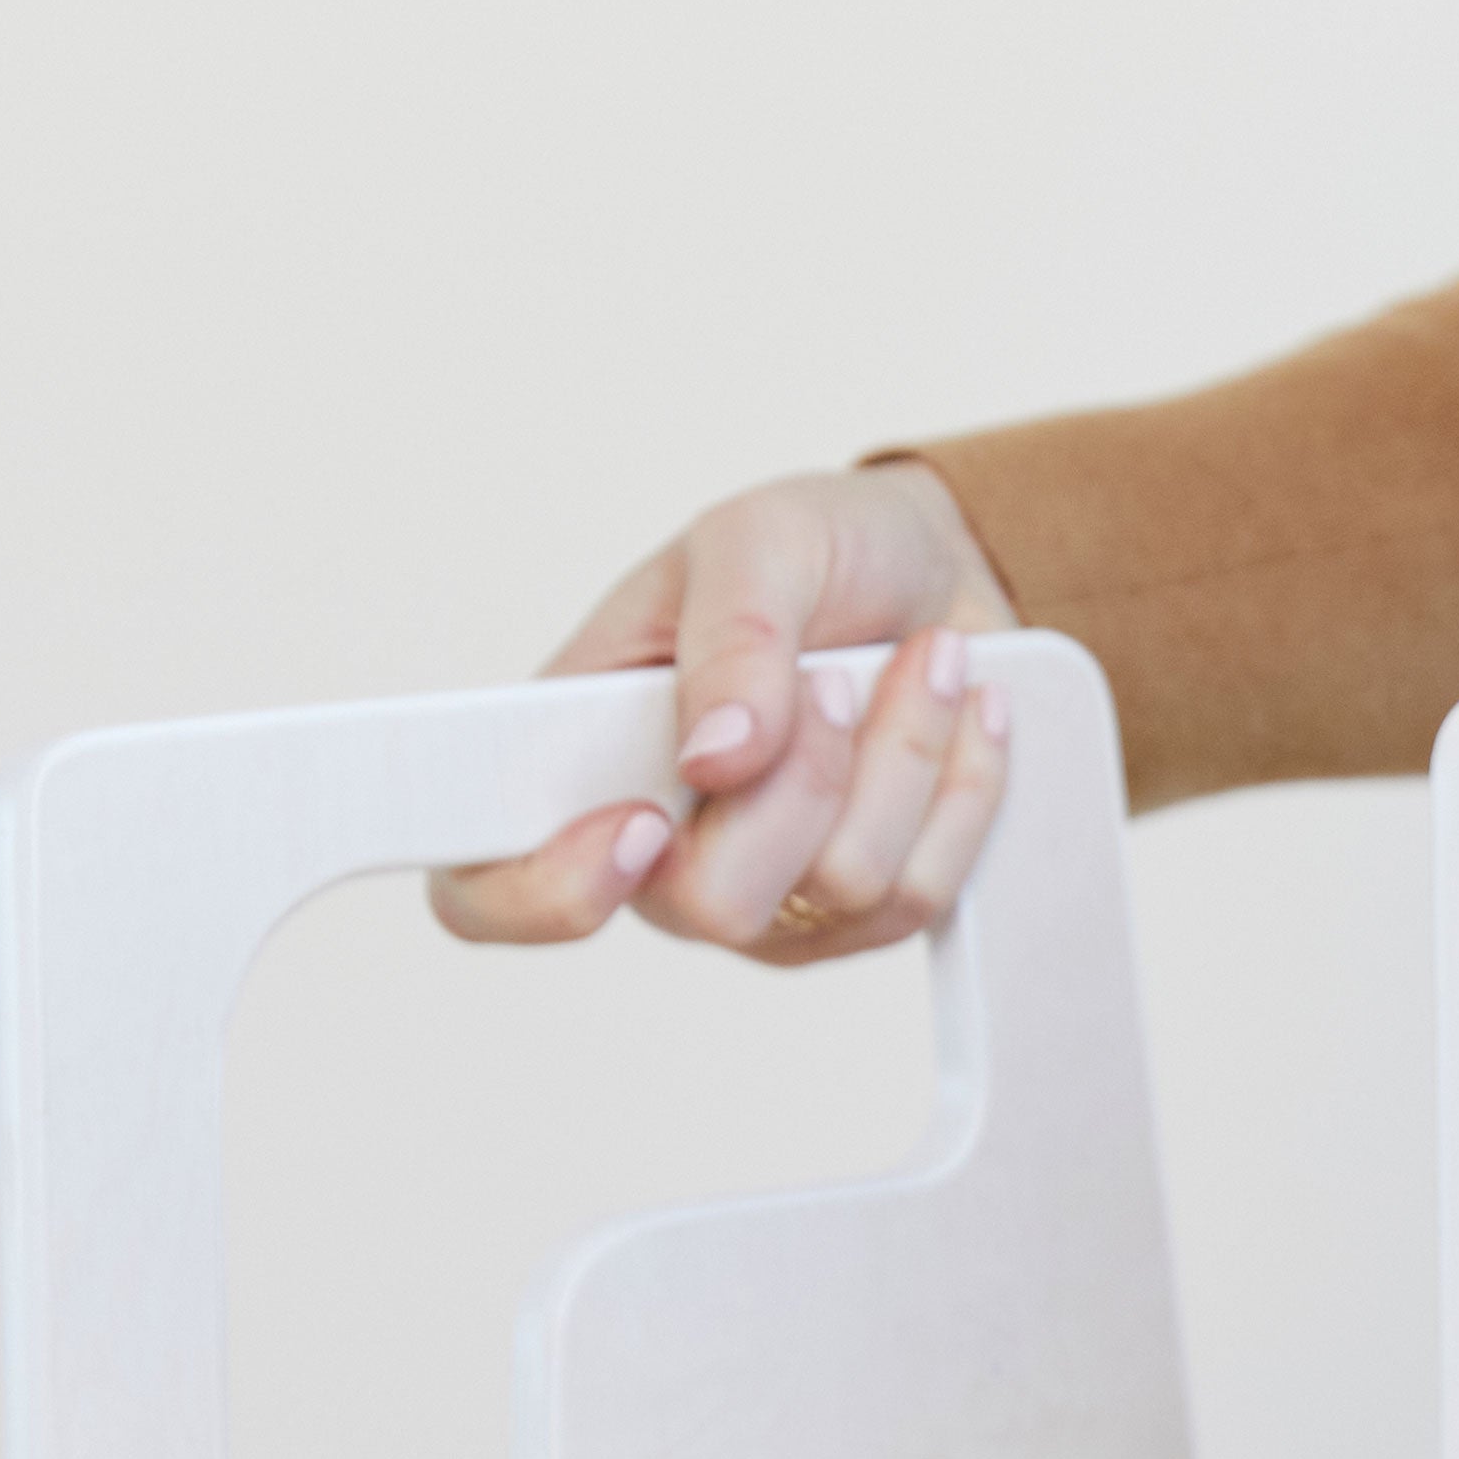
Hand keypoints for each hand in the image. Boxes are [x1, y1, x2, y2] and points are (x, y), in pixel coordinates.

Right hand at [433, 459, 1023, 961]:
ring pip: (843, 889)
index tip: (643, 820)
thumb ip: (728, 641)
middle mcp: (659, 857)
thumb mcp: (756, 543)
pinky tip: (969, 709)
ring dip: (903, 756)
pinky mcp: (866, 915)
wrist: (939, 574)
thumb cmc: (817, 552)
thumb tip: (716, 761)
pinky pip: (924, 894)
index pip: (488, 892)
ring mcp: (768, 901)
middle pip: (713, 907)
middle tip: (833, 676)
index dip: (548, 891)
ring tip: (927, 659)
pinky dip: (963, 787)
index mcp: (575, 761)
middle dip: (801, 783)